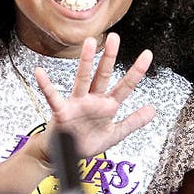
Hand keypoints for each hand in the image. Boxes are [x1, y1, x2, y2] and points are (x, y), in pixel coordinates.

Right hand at [34, 33, 155, 161]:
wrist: (65, 156)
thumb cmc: (87, 142)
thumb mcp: (115, 134)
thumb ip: (133, 122)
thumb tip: (153, 109)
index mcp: (107, 105)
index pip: (125, 86)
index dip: (136, 71)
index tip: (147, 55)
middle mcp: (93, 100)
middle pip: (103, 74)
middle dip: (109, 56)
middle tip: (114, 37)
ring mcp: (77, 104)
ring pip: (82, 79)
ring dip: (85, 61)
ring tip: (88, 43)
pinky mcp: (61, 112)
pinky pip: (53, 97)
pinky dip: (46, 85)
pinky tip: (40, 73)